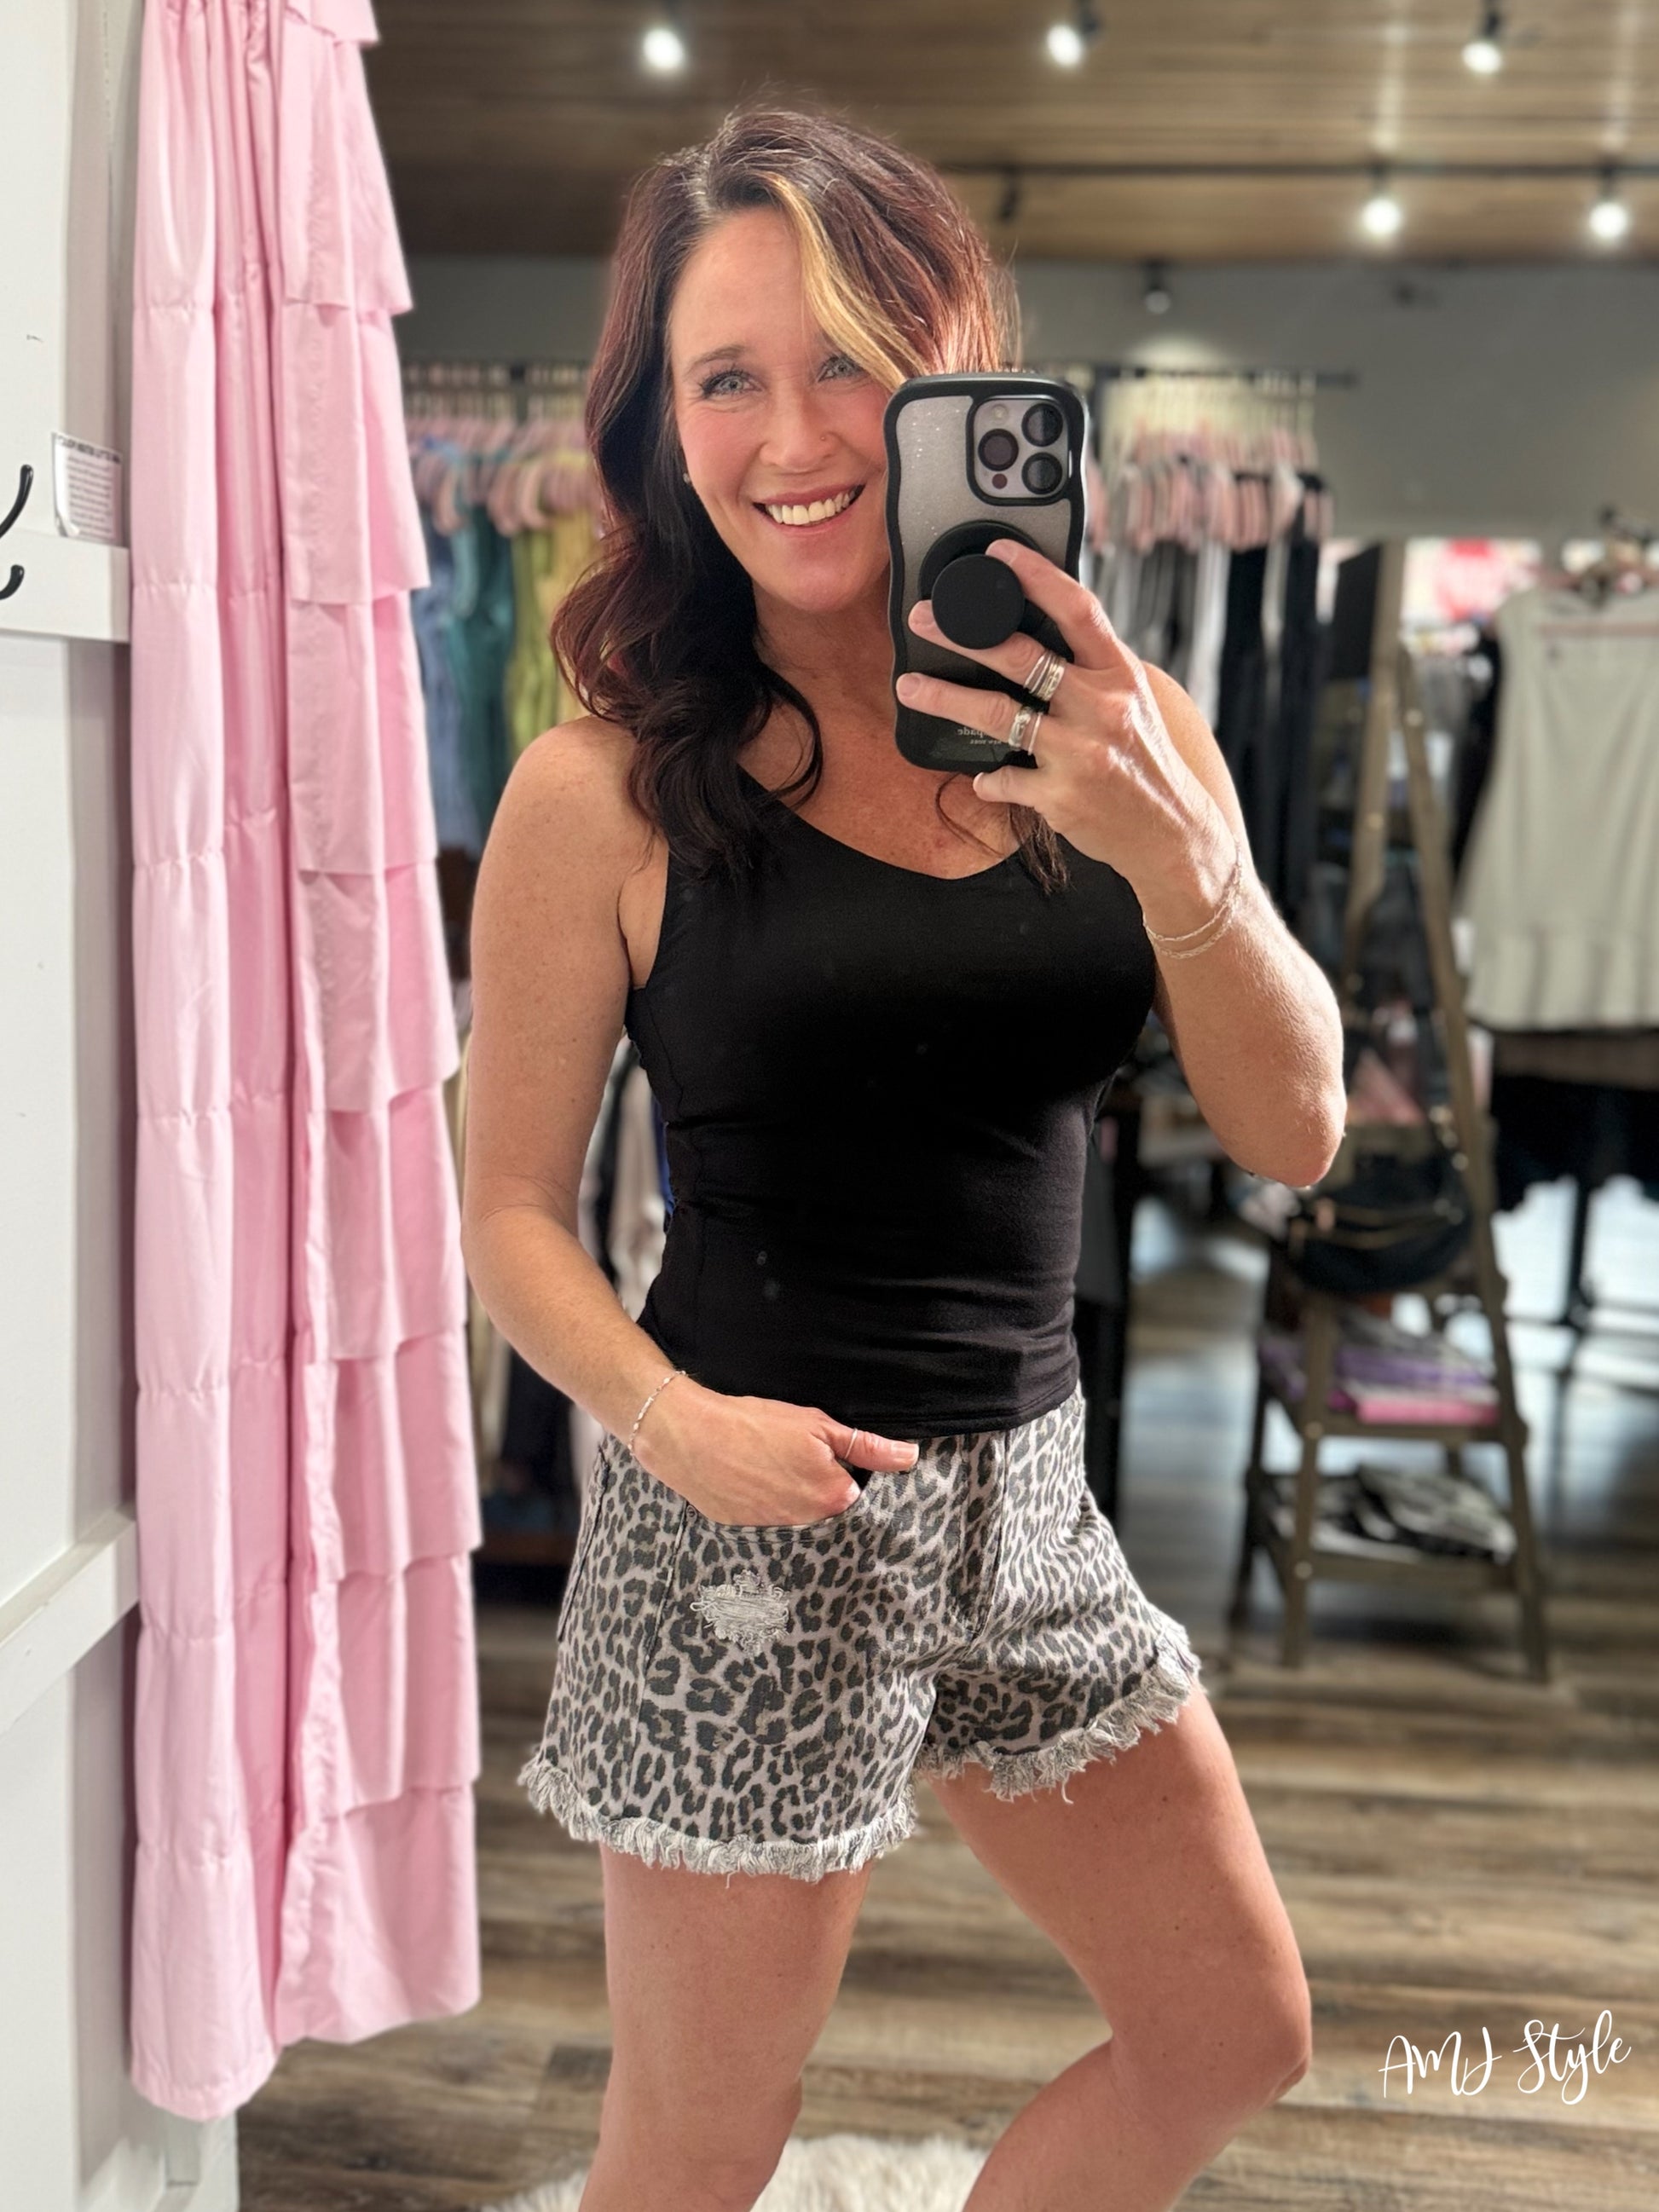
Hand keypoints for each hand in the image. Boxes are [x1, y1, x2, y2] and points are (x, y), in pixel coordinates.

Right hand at [632, 1376, 918, 1526]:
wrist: (688, 1436)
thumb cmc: (753, 1424)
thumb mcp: (816, 1424)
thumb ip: (866, 1446)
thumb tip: (908, 1457)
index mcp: (832, 1495)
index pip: (852, 1481)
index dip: (833, 1458)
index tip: (811, 1443)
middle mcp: (806, 1520)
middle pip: (822, 1496)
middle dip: (810, 1474)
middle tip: (782, 1447)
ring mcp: (773, 1526)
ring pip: (792, 1504)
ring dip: (783, 1484)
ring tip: (759, 1456)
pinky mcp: (742, 1525)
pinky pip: (762, 1510)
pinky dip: (757, 1492)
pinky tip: (742, 1470)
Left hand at [897, 538, 1235, 929]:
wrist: (1171, 832)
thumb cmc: (1144, 761)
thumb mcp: (1133, 702)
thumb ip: (1091, 669)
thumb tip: (1038, 633)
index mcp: (1120, 674)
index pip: (1078, 610)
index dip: (1036, 577)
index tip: (998, 556)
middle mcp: (1101, 708)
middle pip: (1023, 657)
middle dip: (964, 635)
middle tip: (923, 620)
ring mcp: (1079, 753)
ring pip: (998, 715)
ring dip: (945, 698)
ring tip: (910, 687)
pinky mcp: (1060, 796)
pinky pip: (1003, 779)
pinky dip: (987, 778)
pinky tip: (982, 776)